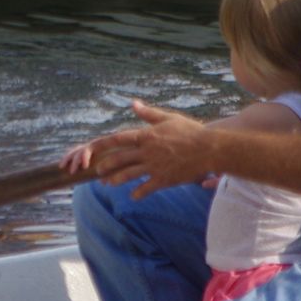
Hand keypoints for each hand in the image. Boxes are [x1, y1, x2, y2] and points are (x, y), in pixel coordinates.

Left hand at [74, 99, 213, 198]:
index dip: (104, 144)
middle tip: (97, 170)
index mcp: (147, 135)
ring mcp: (155, 167)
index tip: (92, 147)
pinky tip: (133, 196)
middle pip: (120, 159)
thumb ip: (148, 114)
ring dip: (117, 180)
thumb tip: (133, 104)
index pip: (119, 139)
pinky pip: (147, 188)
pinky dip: (139, 193)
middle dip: (107, 165)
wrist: (208, 149)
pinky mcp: (164, 179)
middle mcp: (147, 151)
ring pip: (129, 174)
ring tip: (108, 184)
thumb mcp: (168, 118)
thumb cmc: (190, 131)